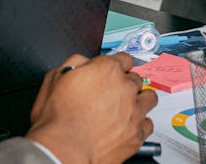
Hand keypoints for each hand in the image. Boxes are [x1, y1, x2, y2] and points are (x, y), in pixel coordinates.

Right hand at [27, 53, 156, 163]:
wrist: (64, 148)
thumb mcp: (55, 77)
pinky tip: (130, 124)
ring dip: (140, 99)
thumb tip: (83, 62)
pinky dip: (141, 123)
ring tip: (129, 105)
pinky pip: (148, 123)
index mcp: (106, 70)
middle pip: (136, 78)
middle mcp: (125, 88)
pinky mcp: (137, 134)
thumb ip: (76, 63)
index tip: (114, 70)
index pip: (124, 58)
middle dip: (125, 83)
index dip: (117, 64)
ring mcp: (134, 111)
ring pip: (149, 97)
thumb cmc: (58, 117)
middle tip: (114, 91)